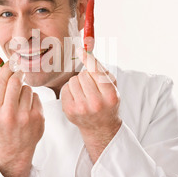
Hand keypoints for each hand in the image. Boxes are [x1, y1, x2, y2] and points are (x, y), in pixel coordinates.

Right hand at [0, 63, 44, 176]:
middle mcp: (9, 114)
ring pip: (28, 89)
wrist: (13, 151)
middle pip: (16, 81)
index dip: (7, 68)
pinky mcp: (38, 119)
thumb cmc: (1, 127)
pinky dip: (32, 100)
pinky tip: (28, 109)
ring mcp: (25, 117)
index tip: (11, 62)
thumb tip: (9, 67)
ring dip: (24, 90)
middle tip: (19, 74)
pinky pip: (36, 97)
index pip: (1, 81)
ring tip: (20, 102)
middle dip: (18, 75)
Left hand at [61, 48, 121, 162]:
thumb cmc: (107, 101)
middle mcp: (96, 103)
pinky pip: (65, 89)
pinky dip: (70, 90)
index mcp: (110, 96)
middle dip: (86, 76)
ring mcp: (82, 108)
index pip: (96, 72)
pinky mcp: (69, 111)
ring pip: (72, 80)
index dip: (88, 59)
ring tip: (84, 92)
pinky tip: (77, 98)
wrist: (100, 127)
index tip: (80, 49)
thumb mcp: (112, 86)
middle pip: (83, 75)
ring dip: (77, 83)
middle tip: (91, 86)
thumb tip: (84, 50)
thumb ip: (100, 68)